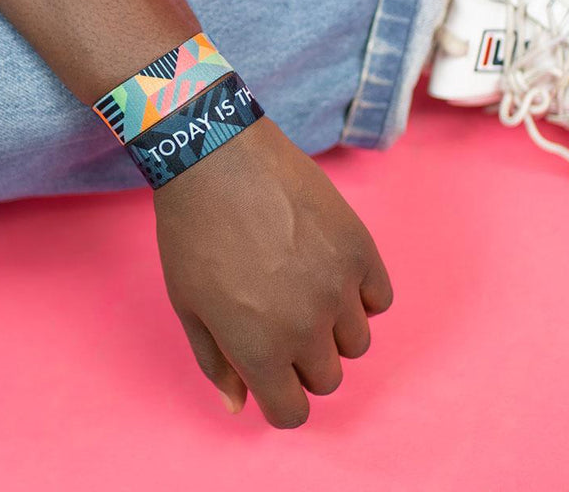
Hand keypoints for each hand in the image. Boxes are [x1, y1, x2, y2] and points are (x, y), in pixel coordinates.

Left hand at [154, 117, 392, 427]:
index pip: (291, 412)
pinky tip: (327, 267)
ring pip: (357, 342)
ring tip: (303, 289)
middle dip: (302, 362)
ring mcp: (339, 285)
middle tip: (280, 321)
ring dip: (333, 329)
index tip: (270, 373)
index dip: (278, 398)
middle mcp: (307, 326)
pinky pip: (379, 298)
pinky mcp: (360, 247)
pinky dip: (359, 293)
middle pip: (327, 379)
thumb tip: (238, 406)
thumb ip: (216, 361)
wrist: (216, 156)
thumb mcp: (188, 303)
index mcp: (259, 348)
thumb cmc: (191, 230)